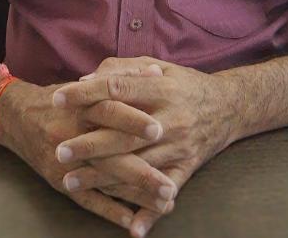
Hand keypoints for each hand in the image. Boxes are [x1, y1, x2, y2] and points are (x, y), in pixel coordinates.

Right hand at [0, 78, 175, 231]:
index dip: (133, 120)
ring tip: (165, 205)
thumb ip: (123, 77)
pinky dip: (110, 211)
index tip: (160, 130)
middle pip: (108, 151)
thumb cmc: (66, 99)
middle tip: (170, 184)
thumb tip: (156, 72)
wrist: (19, 115)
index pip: (109, 109)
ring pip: (103, 180)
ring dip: (135, 195)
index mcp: (82, 104)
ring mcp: (65, 160)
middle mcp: (72, 132)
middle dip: (141, 169)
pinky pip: (87, 199)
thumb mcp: (91, 83)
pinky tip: (132, 221)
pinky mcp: (59, 180)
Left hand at [53, 57, 236, 236]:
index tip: (58, 99)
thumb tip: (86, 80)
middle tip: (59, 150)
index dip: (87, 94)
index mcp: (162, 88)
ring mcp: (180, 147)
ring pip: (137, 166)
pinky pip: (165, 192)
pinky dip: (149, 212)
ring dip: (102, 177)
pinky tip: (130, 228)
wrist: (229, 106)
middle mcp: (171, 119)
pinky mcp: (187, 168)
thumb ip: (123, 70)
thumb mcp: (157, 66)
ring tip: (70, 181)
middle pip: (124, 133)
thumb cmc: (183, 84)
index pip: (118, 89)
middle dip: (89, 144)